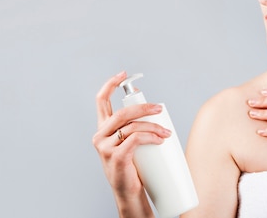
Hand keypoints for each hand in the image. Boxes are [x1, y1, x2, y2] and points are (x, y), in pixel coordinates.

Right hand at [92, 71, 171, 207]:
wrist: (129, 192)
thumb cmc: (133, 165)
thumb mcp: (130, 142)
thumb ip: (134, 125)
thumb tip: (153, 107)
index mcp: (103, 129)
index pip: (101, 101)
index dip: (110, 85)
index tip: (123, 74)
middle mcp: (100, 136)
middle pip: (122, 112)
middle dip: (143, 107)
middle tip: (160, 108)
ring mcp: (105, 147)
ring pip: (131, 126)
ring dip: (153, 126)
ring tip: (166, 132)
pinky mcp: (116, 157)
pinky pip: (135, 139)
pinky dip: (150, 136)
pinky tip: (160, 139)